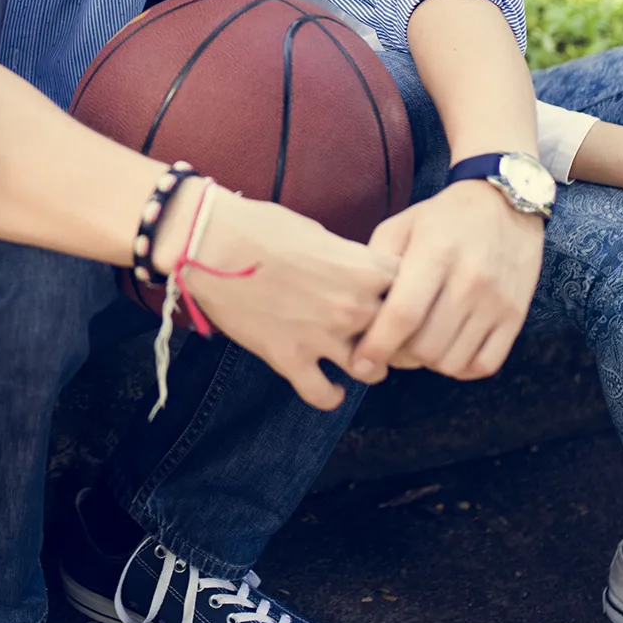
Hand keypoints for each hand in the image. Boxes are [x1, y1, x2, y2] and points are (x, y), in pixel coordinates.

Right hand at [171, 189, 398, 410]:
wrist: (210, 241)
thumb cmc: (260, 226)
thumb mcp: (320, 234)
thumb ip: (350, 263)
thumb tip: (361, 278)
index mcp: (364, 270)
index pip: (412, 292)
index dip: (405, 297)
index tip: (393, 299)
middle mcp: (352, 307)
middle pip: (398, 336)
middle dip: (391, 335)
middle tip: (378, 333)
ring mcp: (322, 337)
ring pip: (371, 372)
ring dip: (366, 366)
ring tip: (356, 359)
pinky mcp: (290, 359)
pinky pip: (324, 395)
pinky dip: (330, 395)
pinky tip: (330, 387)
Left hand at [351, 180, 543, 382]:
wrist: (505, 204)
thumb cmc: (443, 218)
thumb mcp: (401, 225)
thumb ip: (376, 264)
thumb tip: (357, 310)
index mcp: (435, 253)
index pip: (404, 314)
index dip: (378, 345)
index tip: (359, 362)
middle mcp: (470, 280)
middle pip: (426, 346)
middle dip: (398, 357)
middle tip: (388, 347)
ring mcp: (496, 301)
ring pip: (452, 362)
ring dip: (427, 364)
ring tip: (417, 345)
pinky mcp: (515, 316)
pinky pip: (484, 364)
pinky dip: (460, 368)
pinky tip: (447, 350)